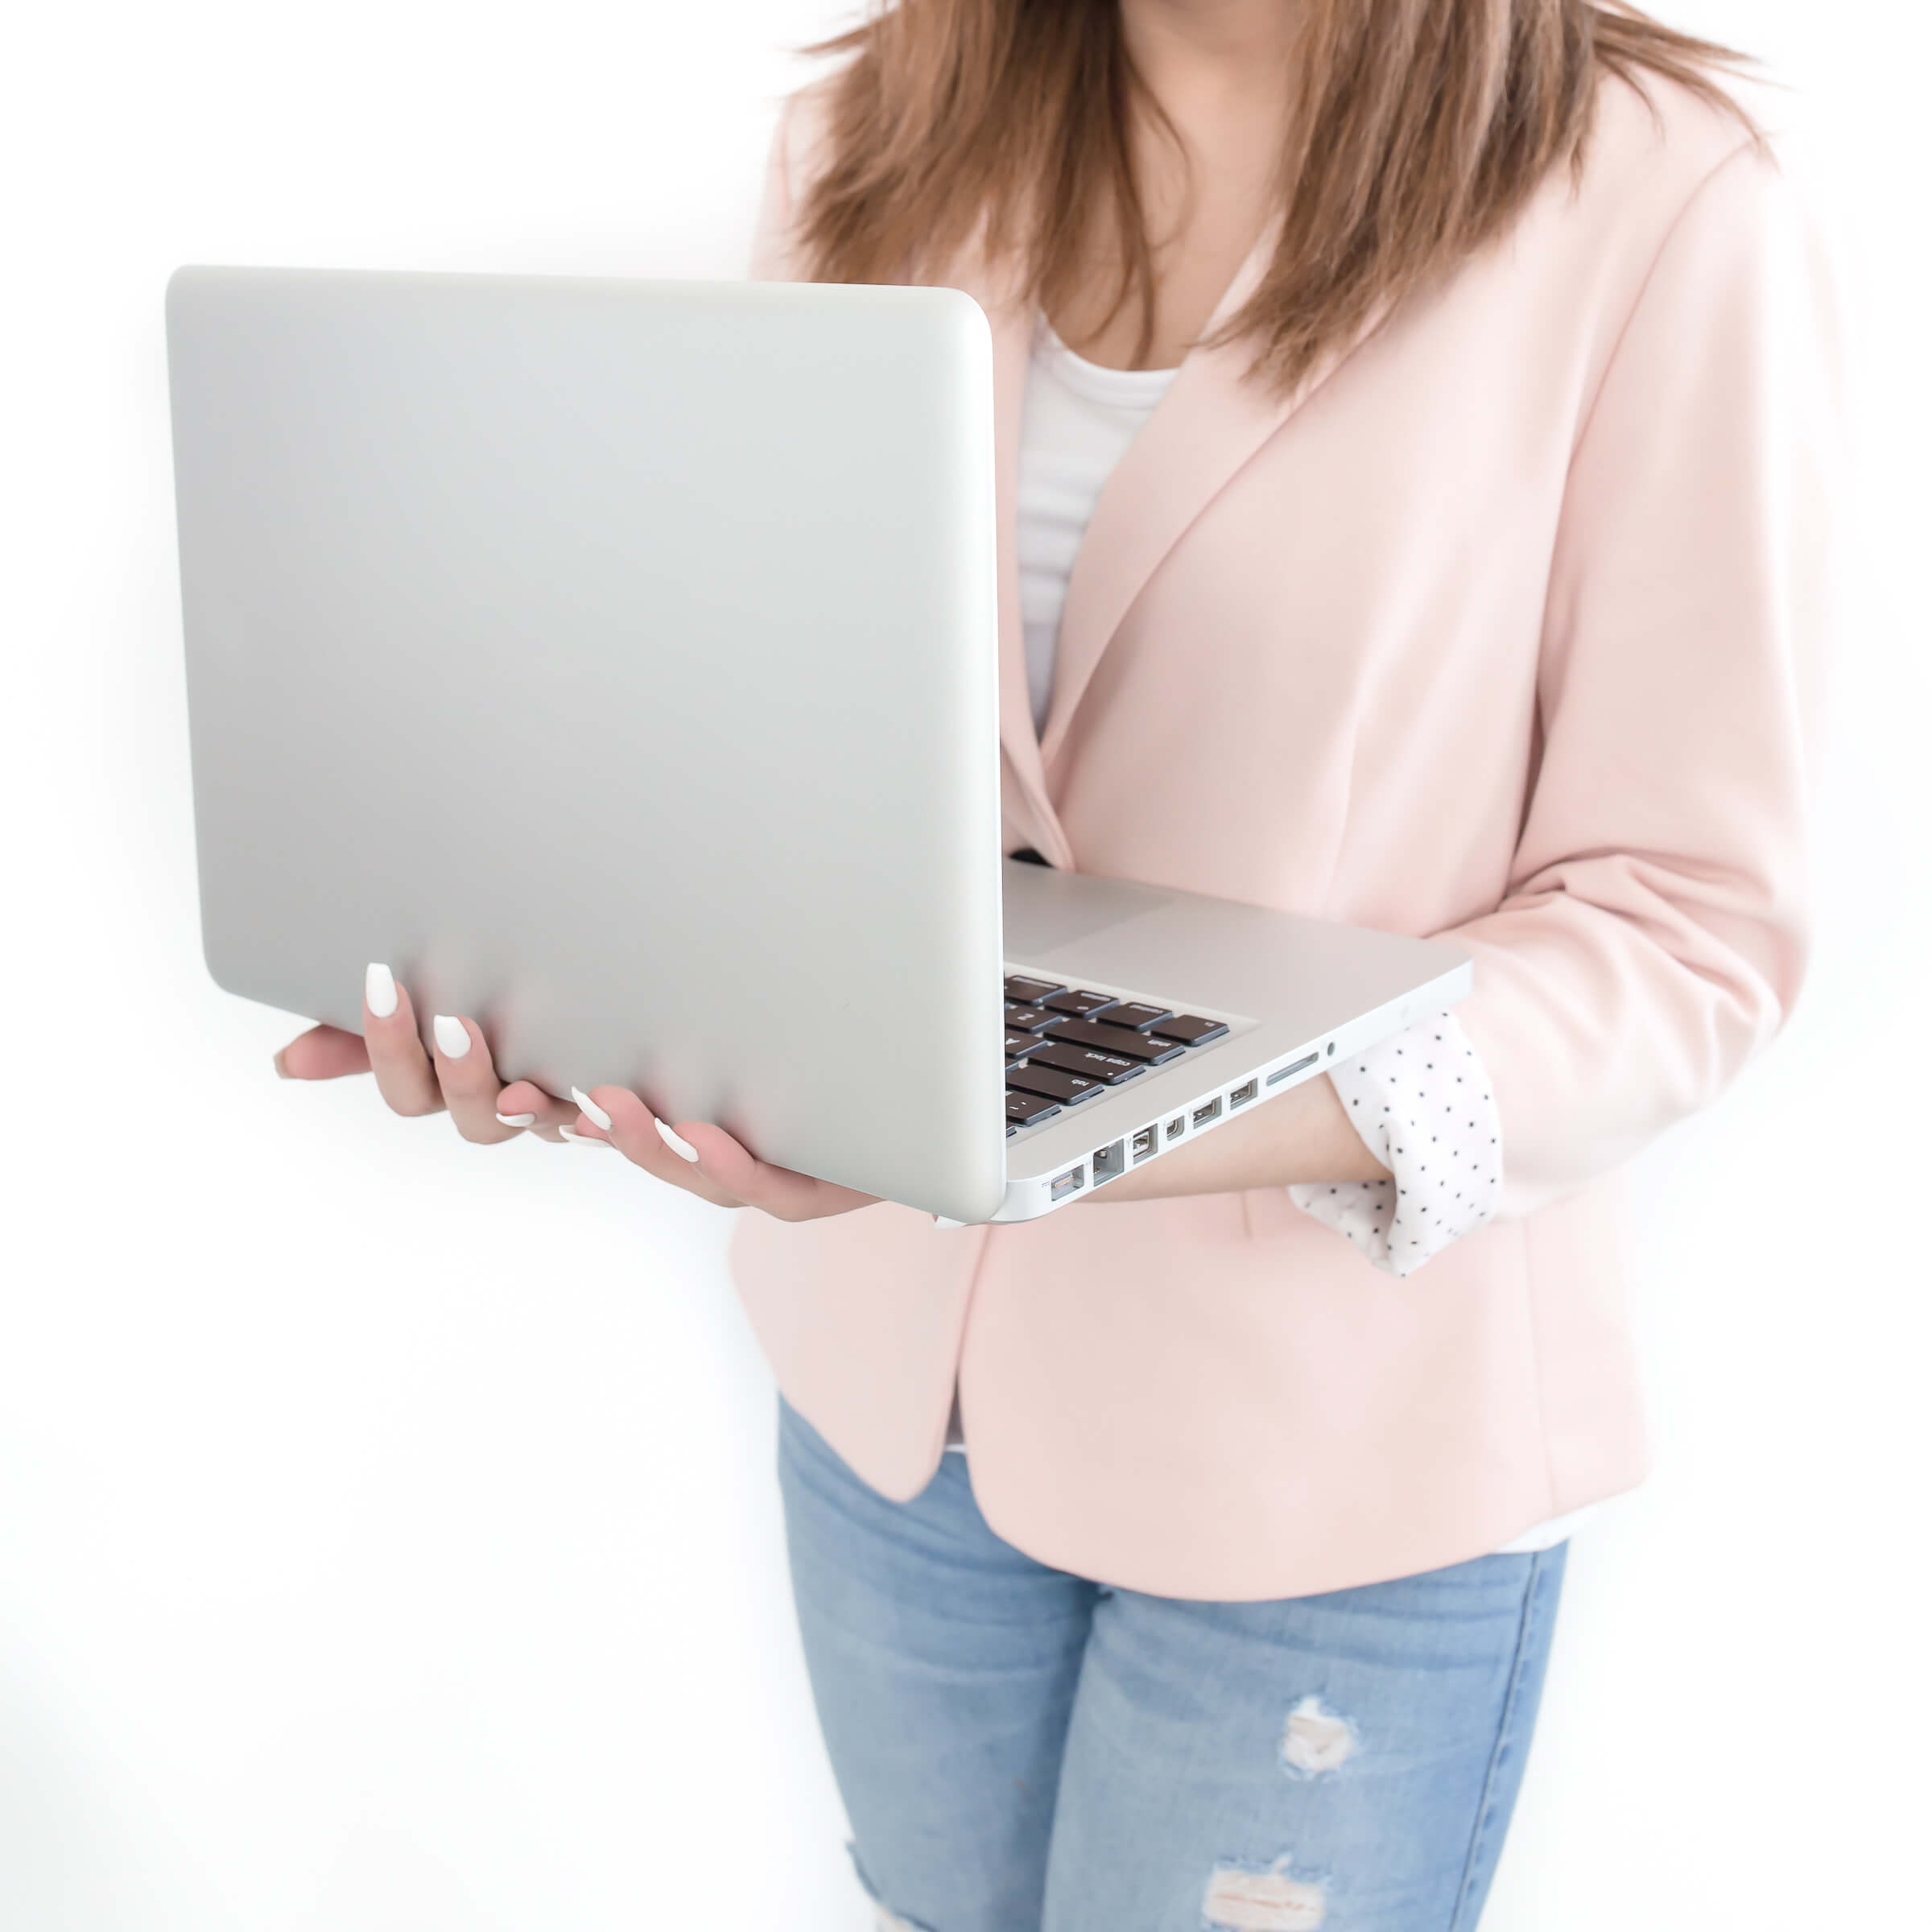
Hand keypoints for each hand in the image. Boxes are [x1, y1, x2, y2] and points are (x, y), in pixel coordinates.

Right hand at [274, 964, 877, 1220]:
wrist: (863, 1072)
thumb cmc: (716, 1023)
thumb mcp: (607, 989)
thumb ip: (506, 980)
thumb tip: (342, 998)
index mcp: (562, 1085)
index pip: (438, 1089)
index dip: (395, 1051)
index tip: (374, 984)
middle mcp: (609, 1125)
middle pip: (504, 1127)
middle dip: (475, 1080)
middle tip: (461, 1024)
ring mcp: (692, 1158)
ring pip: (635, 1157)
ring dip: (608, 1129)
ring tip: (587, 1092)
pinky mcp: (782, 1177)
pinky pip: (746, 1185)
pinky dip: (715, 1160)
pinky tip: (695, 1123)